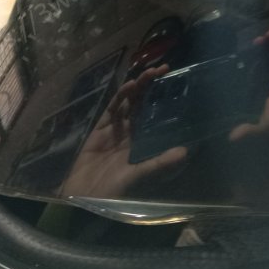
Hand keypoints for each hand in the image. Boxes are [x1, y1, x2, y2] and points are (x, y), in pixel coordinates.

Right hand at [61, 64, 187, 197]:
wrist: (84, 199)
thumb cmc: (115, 193)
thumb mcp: (141, 177)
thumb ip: (160, 164)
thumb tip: (185, 152)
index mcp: (144, 145)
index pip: (157, 118)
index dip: (165, 102)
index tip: (177, 87)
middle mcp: (132, 135)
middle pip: (144, 105)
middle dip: (153, 88)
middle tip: (164, 69)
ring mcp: (115, 131)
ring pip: (129, 103)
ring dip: (139, 87)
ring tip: (150, 73)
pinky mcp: (100, 130)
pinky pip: (112, 109)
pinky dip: (120, 97)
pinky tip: (130, 86)